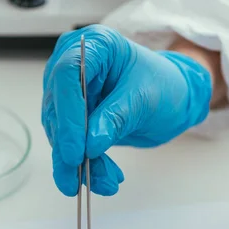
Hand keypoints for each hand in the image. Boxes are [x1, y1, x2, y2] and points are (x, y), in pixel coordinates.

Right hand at [42, 25, 211, 195]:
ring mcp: (69, 93)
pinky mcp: (71, 118)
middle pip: (57, 108)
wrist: (171, 98)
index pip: (67, 76)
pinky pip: (69, 146)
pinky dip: (84, 167)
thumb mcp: (144, 99)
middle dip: (70, 148)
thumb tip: (89, 146)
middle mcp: (72, 65)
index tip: (75, 152)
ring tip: (106, 183)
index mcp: (94, 45)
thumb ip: (115, 119)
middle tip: (83, 177)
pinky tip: (103, 179)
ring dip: (78, 165)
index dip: (67, 116)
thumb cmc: (163, 86)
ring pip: (60, 134)